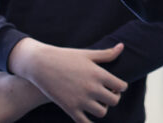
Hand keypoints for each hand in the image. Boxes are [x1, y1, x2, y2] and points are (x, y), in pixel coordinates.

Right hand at [9, 38, 126, 122]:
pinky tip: (89, 116)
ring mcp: (81, 100)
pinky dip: (89, 122)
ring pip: (102, 112)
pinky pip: (84, 122)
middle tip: (109, 94)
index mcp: (98, 74)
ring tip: (98, 103)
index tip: (117, 86)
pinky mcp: (69, 108)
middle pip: (114, 101)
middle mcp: (92, 88)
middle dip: (114, 98)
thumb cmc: (65, 57)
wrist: (41, 65)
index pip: (121, 86)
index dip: (121, 87)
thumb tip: (122, 46)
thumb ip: (106, 54)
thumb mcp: (87, 54)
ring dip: (103, 108)